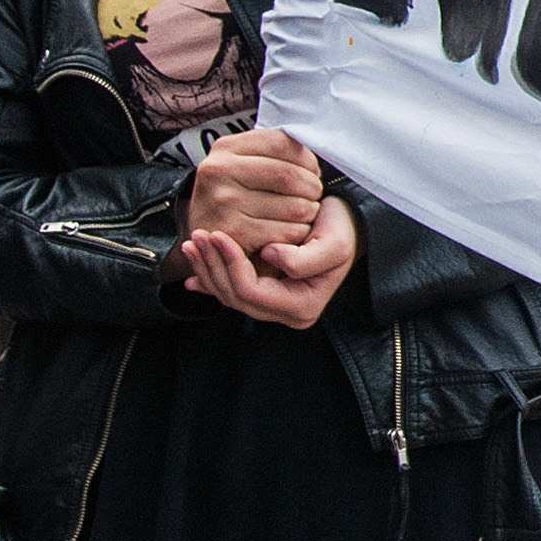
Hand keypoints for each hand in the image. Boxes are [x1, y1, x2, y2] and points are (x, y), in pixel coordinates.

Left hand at [183, 192, 356, 328]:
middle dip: (212, 265)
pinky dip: (210, 282)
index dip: (231, 264)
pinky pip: (232, 294)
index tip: (219, 234)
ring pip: (227, 295)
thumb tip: (269, 255)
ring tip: (194, 243)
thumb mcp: (334, 244)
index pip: (251, 292)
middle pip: (234, 297)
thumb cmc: (343, 232)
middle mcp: (285, 314)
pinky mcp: (265, 296)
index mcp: (302, 307)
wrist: (349, 226)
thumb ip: (304, 259)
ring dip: (207, 269)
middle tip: (198, 234)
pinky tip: (191, 277)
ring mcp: (274, 308)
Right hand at [189, 128, 327, 257]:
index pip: (280, 143)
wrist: (202, 238)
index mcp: (226, 148)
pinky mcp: (233, 232)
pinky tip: (293, 230)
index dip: (306, 159)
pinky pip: (286, 231)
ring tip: (305, 212)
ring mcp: (223, 202)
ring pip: (293, 206)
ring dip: (309, 211)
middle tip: (314, 195)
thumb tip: (311, 143)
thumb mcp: (242, 163)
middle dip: (312, 187)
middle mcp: (219, 171)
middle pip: (288, 175)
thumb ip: (272, 151)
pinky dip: (299, 232)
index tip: (312, 170)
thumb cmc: (233, 196)